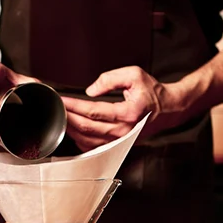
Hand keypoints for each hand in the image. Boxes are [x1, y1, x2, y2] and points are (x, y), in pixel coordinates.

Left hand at [60, 66, 188, 151]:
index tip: (62, 100)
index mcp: (128, 113)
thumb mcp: (134, 75)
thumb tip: (90, 90)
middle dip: (68, 117)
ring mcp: (120, 141)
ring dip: (71, 129)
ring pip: (87, 140)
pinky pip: (93, 147)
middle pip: (86, 128)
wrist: (167, 109)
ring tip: (61, 118)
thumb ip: (110, 79)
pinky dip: (80, 140)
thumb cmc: (151, 93)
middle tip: (55, 108)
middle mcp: (124, 131)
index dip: (74, 106)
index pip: (93, 111)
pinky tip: (73, 130)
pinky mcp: (117, 145)